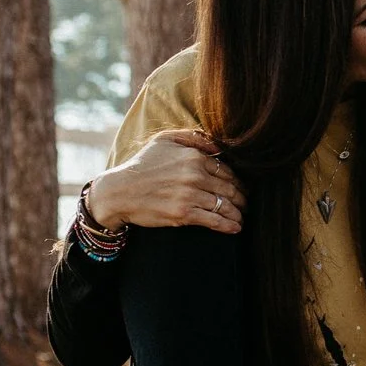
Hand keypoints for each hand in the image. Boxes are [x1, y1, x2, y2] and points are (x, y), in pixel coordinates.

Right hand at [86, 129, 244, 232]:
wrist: (119, 191)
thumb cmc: (141, 165)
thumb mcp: (164, 140)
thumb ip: (192, 137)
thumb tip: (217, 144)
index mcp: (194, 157)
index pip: (226, 170)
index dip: (237, 181)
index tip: (242, 188)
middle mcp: (195, 175)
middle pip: (230, 188)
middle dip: (242, 198)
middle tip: (246, 204)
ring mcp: (190, 195)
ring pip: (225, 205)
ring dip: (238, 213)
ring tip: (241, 217)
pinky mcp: (184, 213)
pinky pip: (215, 220)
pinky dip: (229, 225)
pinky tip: (236, 228)